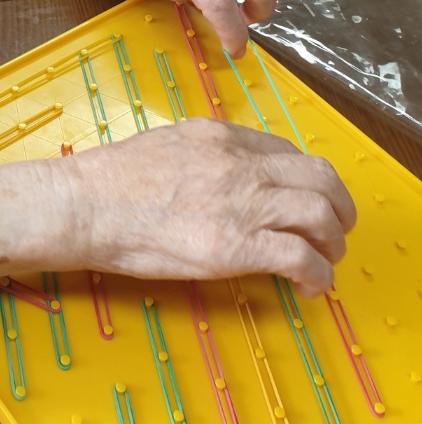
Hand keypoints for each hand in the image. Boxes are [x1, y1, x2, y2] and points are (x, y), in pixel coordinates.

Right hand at [0, 120, 354, 297]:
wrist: (83, 204)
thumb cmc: (110, 180)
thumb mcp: (166, 144)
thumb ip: (205, 155)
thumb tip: (226, 176)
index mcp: (221, 136)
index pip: (289, 153)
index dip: (307, 182)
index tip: (305, 203)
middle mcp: (239, 164)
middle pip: (320, 179)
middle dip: (339, 210)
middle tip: (334, 234)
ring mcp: (239, 203)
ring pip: (321, 216)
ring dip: (332, 245)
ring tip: (324, 263)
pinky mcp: (234, 247)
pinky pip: (301, 258)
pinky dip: (318, 276)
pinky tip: (309, 287)